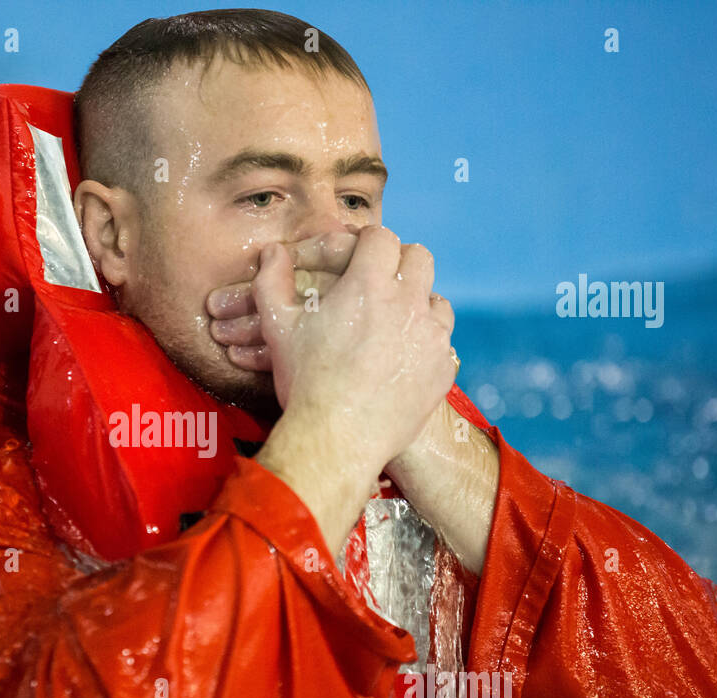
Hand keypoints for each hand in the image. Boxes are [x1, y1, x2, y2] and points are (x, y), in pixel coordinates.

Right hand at [247, 226, 457, 469]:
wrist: (337, 439)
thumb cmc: (305, 381)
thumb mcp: (279, 328)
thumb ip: (272, 282)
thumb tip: (273, 253)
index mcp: (369, 284)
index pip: (380, 238)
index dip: (367, 244)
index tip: (358, 257)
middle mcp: (408, 303)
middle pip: (419, 258)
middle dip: (399, 264)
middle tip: (380, 282)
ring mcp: (432, 337)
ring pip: (437, 299)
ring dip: (418, 302)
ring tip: (395, 320)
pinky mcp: (442, 369)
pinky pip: (443, 342)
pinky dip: (426, 343)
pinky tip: (404, 356)